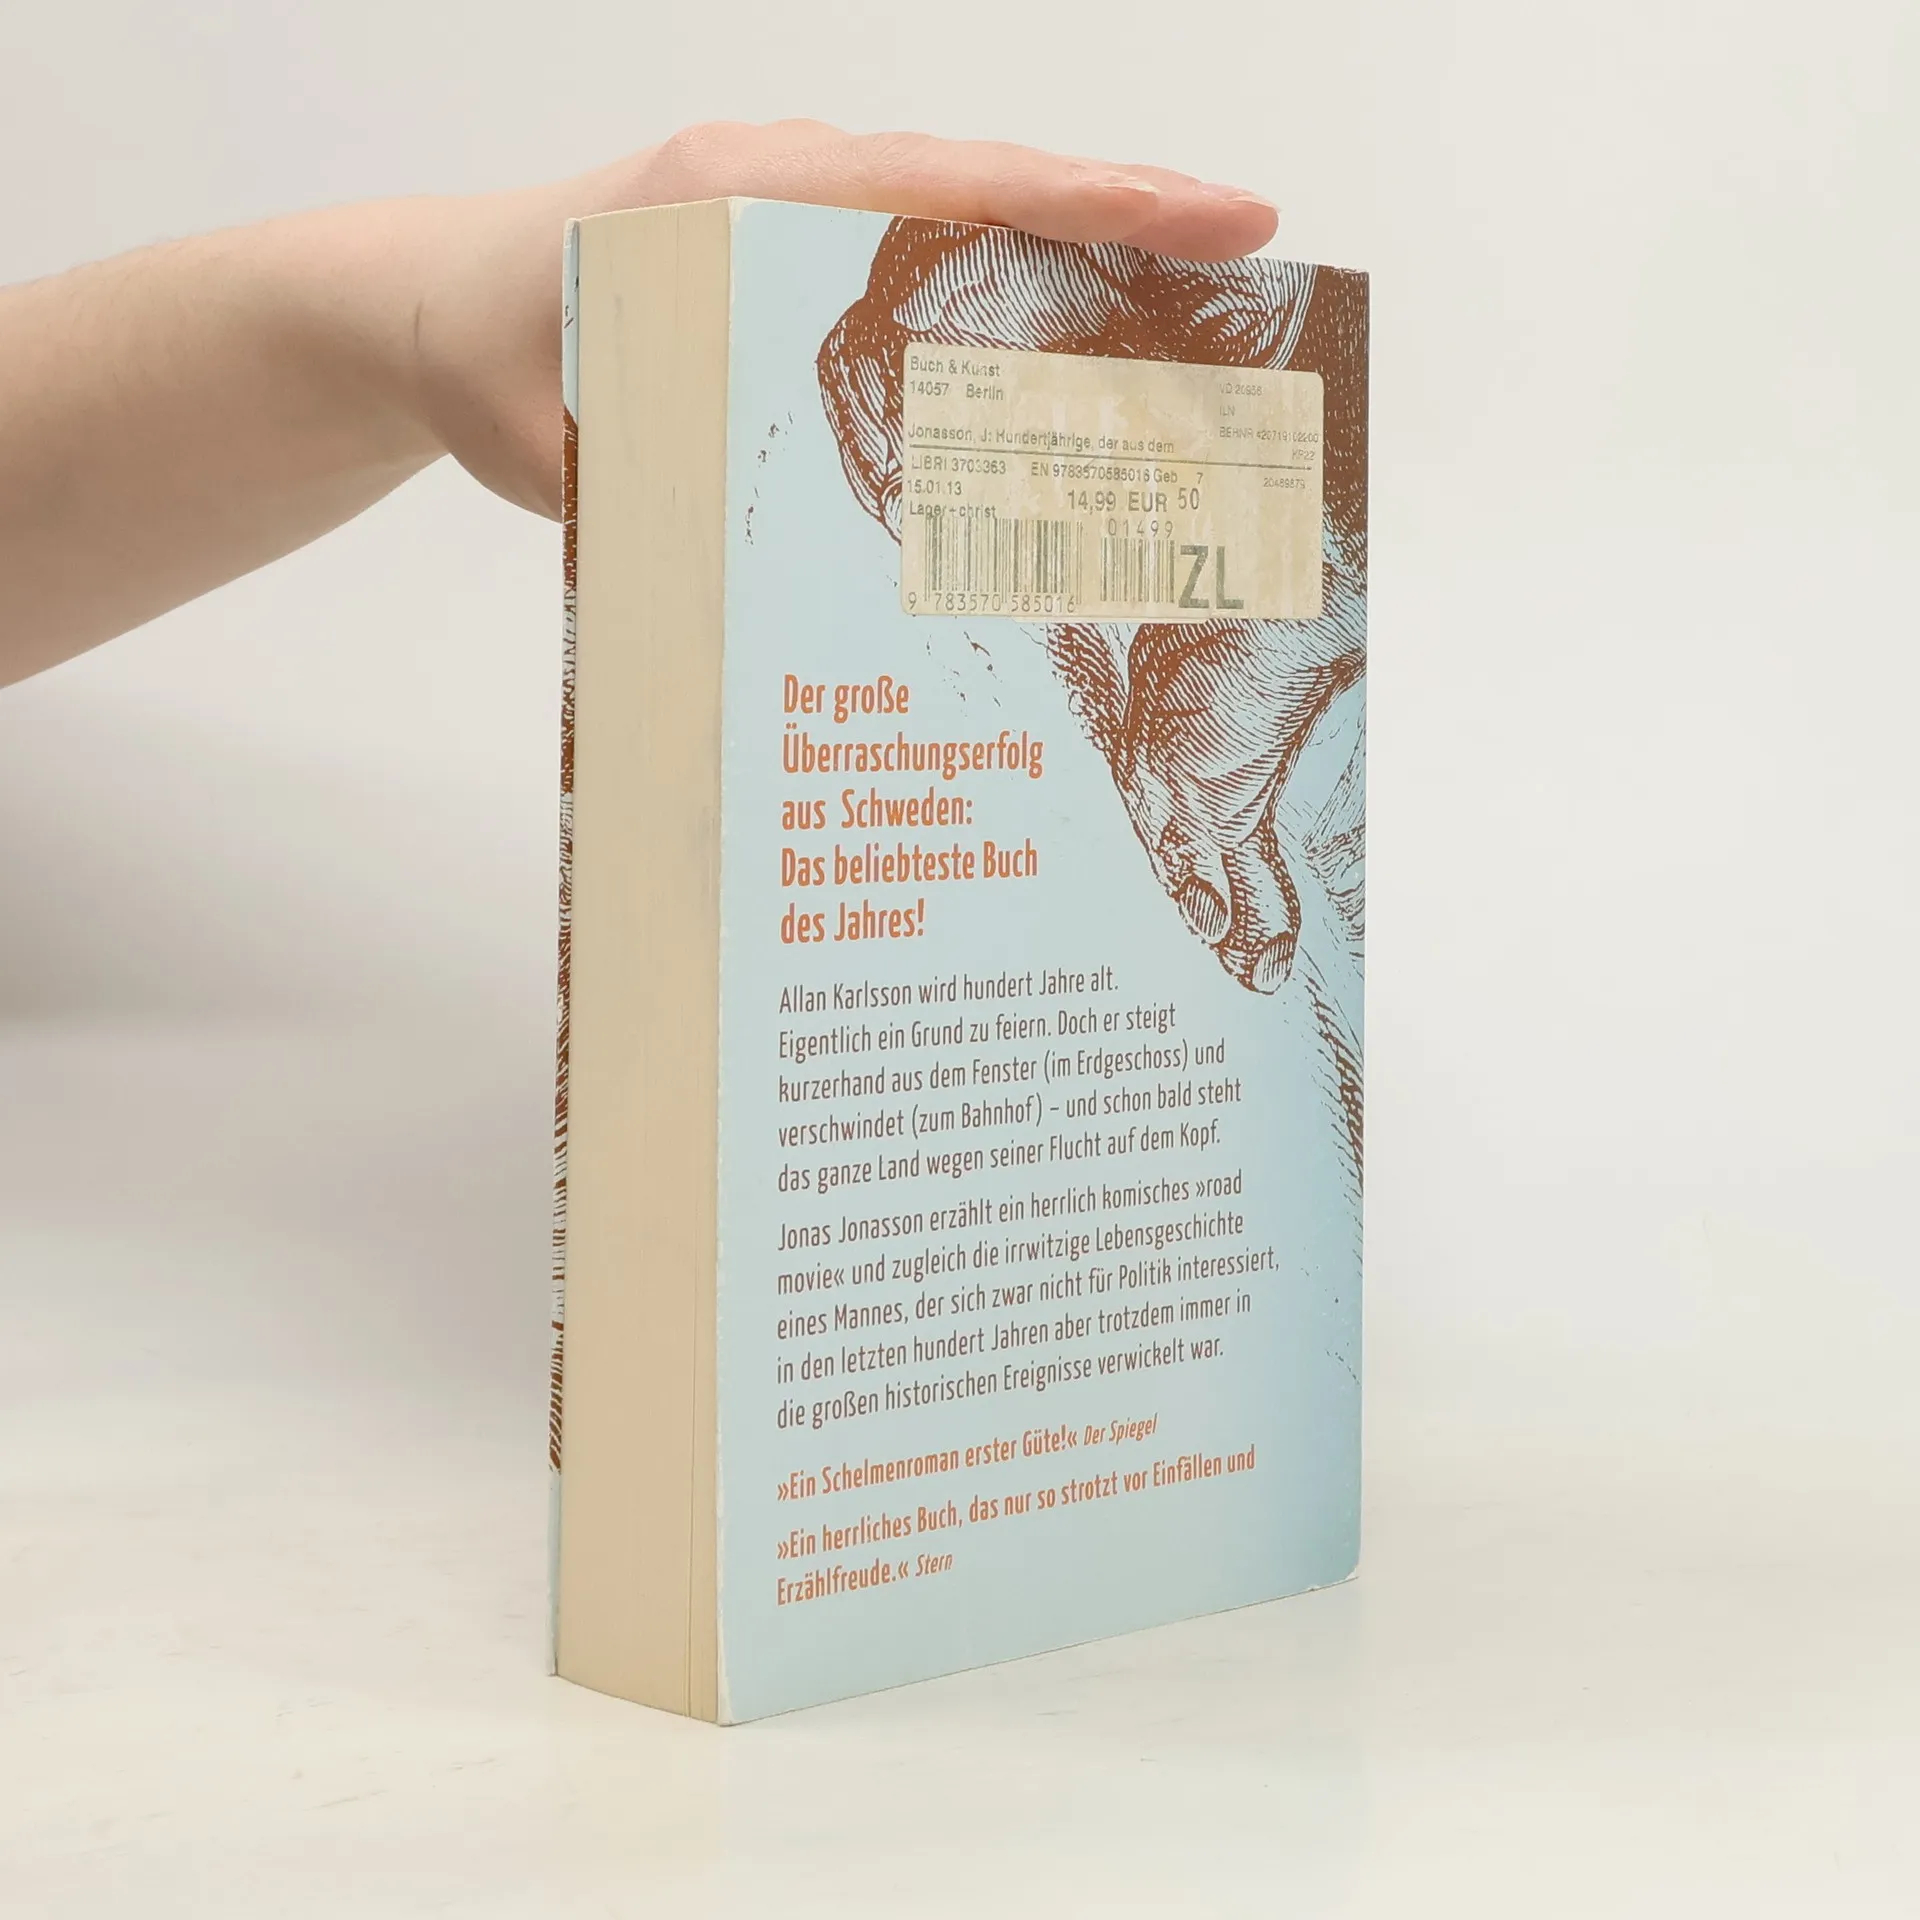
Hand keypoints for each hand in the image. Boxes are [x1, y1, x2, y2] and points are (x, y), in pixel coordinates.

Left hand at [409, 121, 1278, 517]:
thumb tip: (755, 565)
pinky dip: (1004, 292)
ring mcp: (796, 214)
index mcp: (741, 198)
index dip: (1093, 199)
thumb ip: (641, 485)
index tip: (1216, 216)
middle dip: (1126, 221)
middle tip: (1252, 262)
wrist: (428, 307)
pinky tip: (1064, 360)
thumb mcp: (547, 435)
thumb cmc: (486, 353)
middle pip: (988, 186)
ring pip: (966, 219)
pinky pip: (922, 258)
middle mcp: (785, 185)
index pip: (947, 183)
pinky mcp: (794, 258)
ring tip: (1191, 323)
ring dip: (1078, 261)